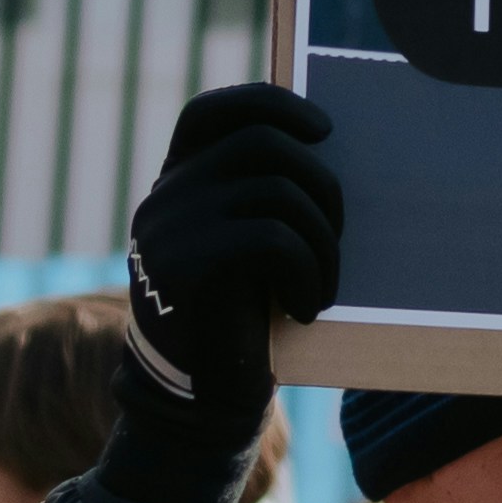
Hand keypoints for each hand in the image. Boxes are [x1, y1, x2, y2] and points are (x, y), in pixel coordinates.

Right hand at [121, 81, 344, 446]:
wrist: (200, 398)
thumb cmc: (240, 317)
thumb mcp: (244, 246)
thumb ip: (259, 195)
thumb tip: (328, 145)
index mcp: (176, 182)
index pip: (210, 111)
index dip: (270, 104)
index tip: (324, 130)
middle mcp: (164, 195)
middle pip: (261, 142)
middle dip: (321, 182)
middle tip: (337, 234)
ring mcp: (169, 228)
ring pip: (277, 191)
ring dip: (323, 240)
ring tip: (324, 285)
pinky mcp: (184, 266)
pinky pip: (273, 240)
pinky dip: (307, 272)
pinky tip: (306, 308)